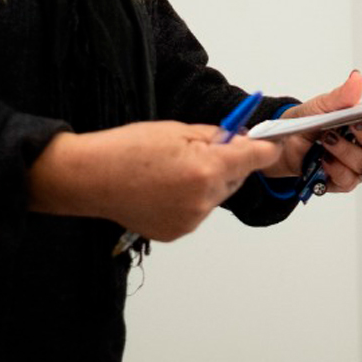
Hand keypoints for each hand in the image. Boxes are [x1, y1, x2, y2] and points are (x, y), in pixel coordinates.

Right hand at [26, 120, 280, 241]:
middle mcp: (203, 199)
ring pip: (216, 195)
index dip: (265, 149)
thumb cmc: (128, 149)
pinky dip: (190, 199)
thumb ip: (215, 136)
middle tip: (204, 149)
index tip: (271, 144)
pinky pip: (197, 211)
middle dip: (229, 163)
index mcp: (207, 169)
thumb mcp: (177, 130)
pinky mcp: (178, 232)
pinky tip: (164, 188)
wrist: (91, 179)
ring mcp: (191, 220)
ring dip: (208, 183)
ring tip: (173, 171)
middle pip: (236, 178)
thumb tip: (239, 139)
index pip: (255, 159)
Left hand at [262, 70, 361, 194]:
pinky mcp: (343, 182)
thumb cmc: (306, 124)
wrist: (282, 146)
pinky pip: (348, 180)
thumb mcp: (320, 106)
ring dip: (345, 152)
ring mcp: (356, 165)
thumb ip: (341, 96)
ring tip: (326, 141)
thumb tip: (357, 78)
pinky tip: (324, 161)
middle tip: (348, 125)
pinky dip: (336, 170)